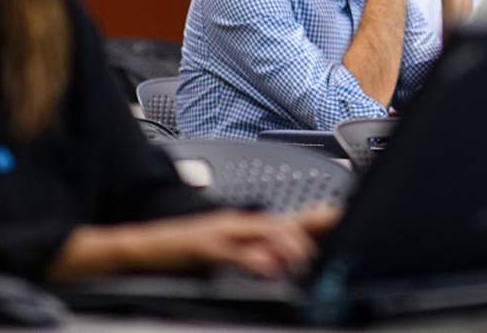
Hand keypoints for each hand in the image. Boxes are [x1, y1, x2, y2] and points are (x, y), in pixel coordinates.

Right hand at [49, 207, 334, 280]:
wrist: (137, 250)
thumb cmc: (180, 254)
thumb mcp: (226, 254)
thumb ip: (255, 256)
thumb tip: (284, 265)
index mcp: (246, 225)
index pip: (292, 218)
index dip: (323, 218)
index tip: (349, 219)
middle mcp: (237, 222)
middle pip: (285, 223)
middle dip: (309, 239)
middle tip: (324, 259)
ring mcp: (220, 232)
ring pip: (266, 231)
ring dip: (290, 248)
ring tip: (304, 264)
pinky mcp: (201, 247)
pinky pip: (234, 252)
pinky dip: (255, 259)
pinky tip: (271, 268)